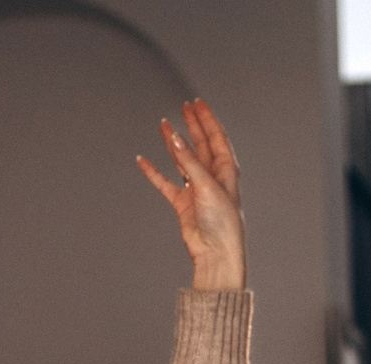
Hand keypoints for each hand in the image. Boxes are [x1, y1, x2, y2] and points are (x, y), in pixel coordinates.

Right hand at [136, 98, 245, 291]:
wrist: (215, 253)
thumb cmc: (222, 223)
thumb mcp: (207, 186)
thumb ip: (189, 162)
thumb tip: (175, 138)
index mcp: (226, 170)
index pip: (217, 137)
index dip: (207, 119)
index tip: (197, 103)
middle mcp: (212, 177)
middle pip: (201, 144)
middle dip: (192, 126)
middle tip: (183, 108)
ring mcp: (196, 190)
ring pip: (183, 160)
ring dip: (174, 144)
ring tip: (164, 125)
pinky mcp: (183, 204)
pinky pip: (166, 183)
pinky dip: (155, 172)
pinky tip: (144, 161)